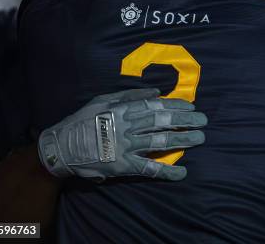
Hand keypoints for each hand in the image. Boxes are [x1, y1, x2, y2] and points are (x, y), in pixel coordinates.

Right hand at [37, 88, 205, 181]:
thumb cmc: (81, 120)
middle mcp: (127, 126)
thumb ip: (129, 95)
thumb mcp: (102, 100)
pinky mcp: (124, 165)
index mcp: (123, 109)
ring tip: (200, 138)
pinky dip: (166, 171)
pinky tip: (182, 172)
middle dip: (186, 120)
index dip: (176, 106)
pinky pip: (149, 168)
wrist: (61, 147)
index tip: (191, 106)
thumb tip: (156, 92)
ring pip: (160, 141)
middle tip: (204, 120)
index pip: (155, 106)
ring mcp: (126, 147)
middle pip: (162, 122)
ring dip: (183, 140)